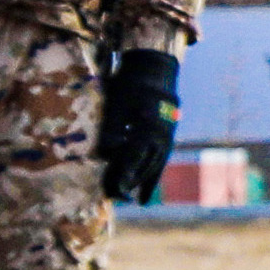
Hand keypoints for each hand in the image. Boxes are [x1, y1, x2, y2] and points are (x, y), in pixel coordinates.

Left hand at [96, 46, 183, 203]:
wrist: (155, 71)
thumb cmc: (131, 84)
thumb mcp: (117, 101)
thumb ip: (111, 127)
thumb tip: (103, 153)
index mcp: (148, 127)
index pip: (133, 157)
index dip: (123, 175)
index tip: (115, 191)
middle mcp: (160, 137)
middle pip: (142, 166)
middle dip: (128, 183)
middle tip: (113, 197)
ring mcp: (165, 139)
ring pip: (152, 168)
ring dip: (138, 183)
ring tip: (124, 198)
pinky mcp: (165, 140)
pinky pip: (159, 165)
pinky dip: (150, 182)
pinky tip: (142, 199)